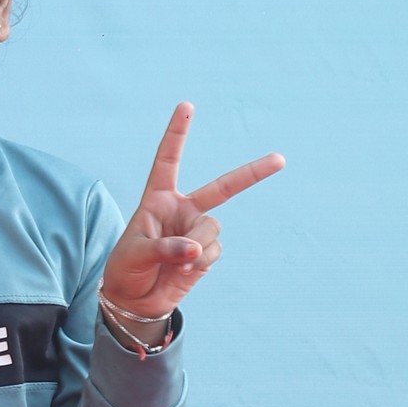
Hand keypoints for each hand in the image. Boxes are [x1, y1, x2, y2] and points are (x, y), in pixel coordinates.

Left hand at [99, 104, 282, 325]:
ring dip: (197, 246)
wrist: (135, 301)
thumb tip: (197, 250)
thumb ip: (166, 248)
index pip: (169, 160)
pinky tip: (185, 271)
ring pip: (212, 228)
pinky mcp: (207, 253)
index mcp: (159, 198)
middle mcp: (183, 209)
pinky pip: (213, 252)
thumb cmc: (127, 269)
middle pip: (223, 187)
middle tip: (280, 159)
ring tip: (177, 261)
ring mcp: (198, 231)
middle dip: (253, 173)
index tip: (186, 105)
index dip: (178, 133)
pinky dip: (201, 262)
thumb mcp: (136, 254)